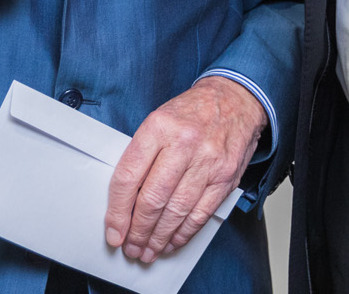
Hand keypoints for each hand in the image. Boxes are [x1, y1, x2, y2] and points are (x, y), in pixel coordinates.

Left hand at [105, 76, 265, 261]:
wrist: (235, 99)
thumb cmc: (192, 112)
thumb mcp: (159, 119)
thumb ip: (142, 154)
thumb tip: (123, 200)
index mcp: (159, 126)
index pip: (129, 177)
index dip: (118, 211)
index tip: (114, 231)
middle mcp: (183, 144)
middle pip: (153, 199)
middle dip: (138, 231)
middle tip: (131, 246)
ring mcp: (208, 162)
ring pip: (177, 211)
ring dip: (159, 238)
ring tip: (149, 250)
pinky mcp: (225, 177)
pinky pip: (201, 214)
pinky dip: (184, 233)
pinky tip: (172, 241)